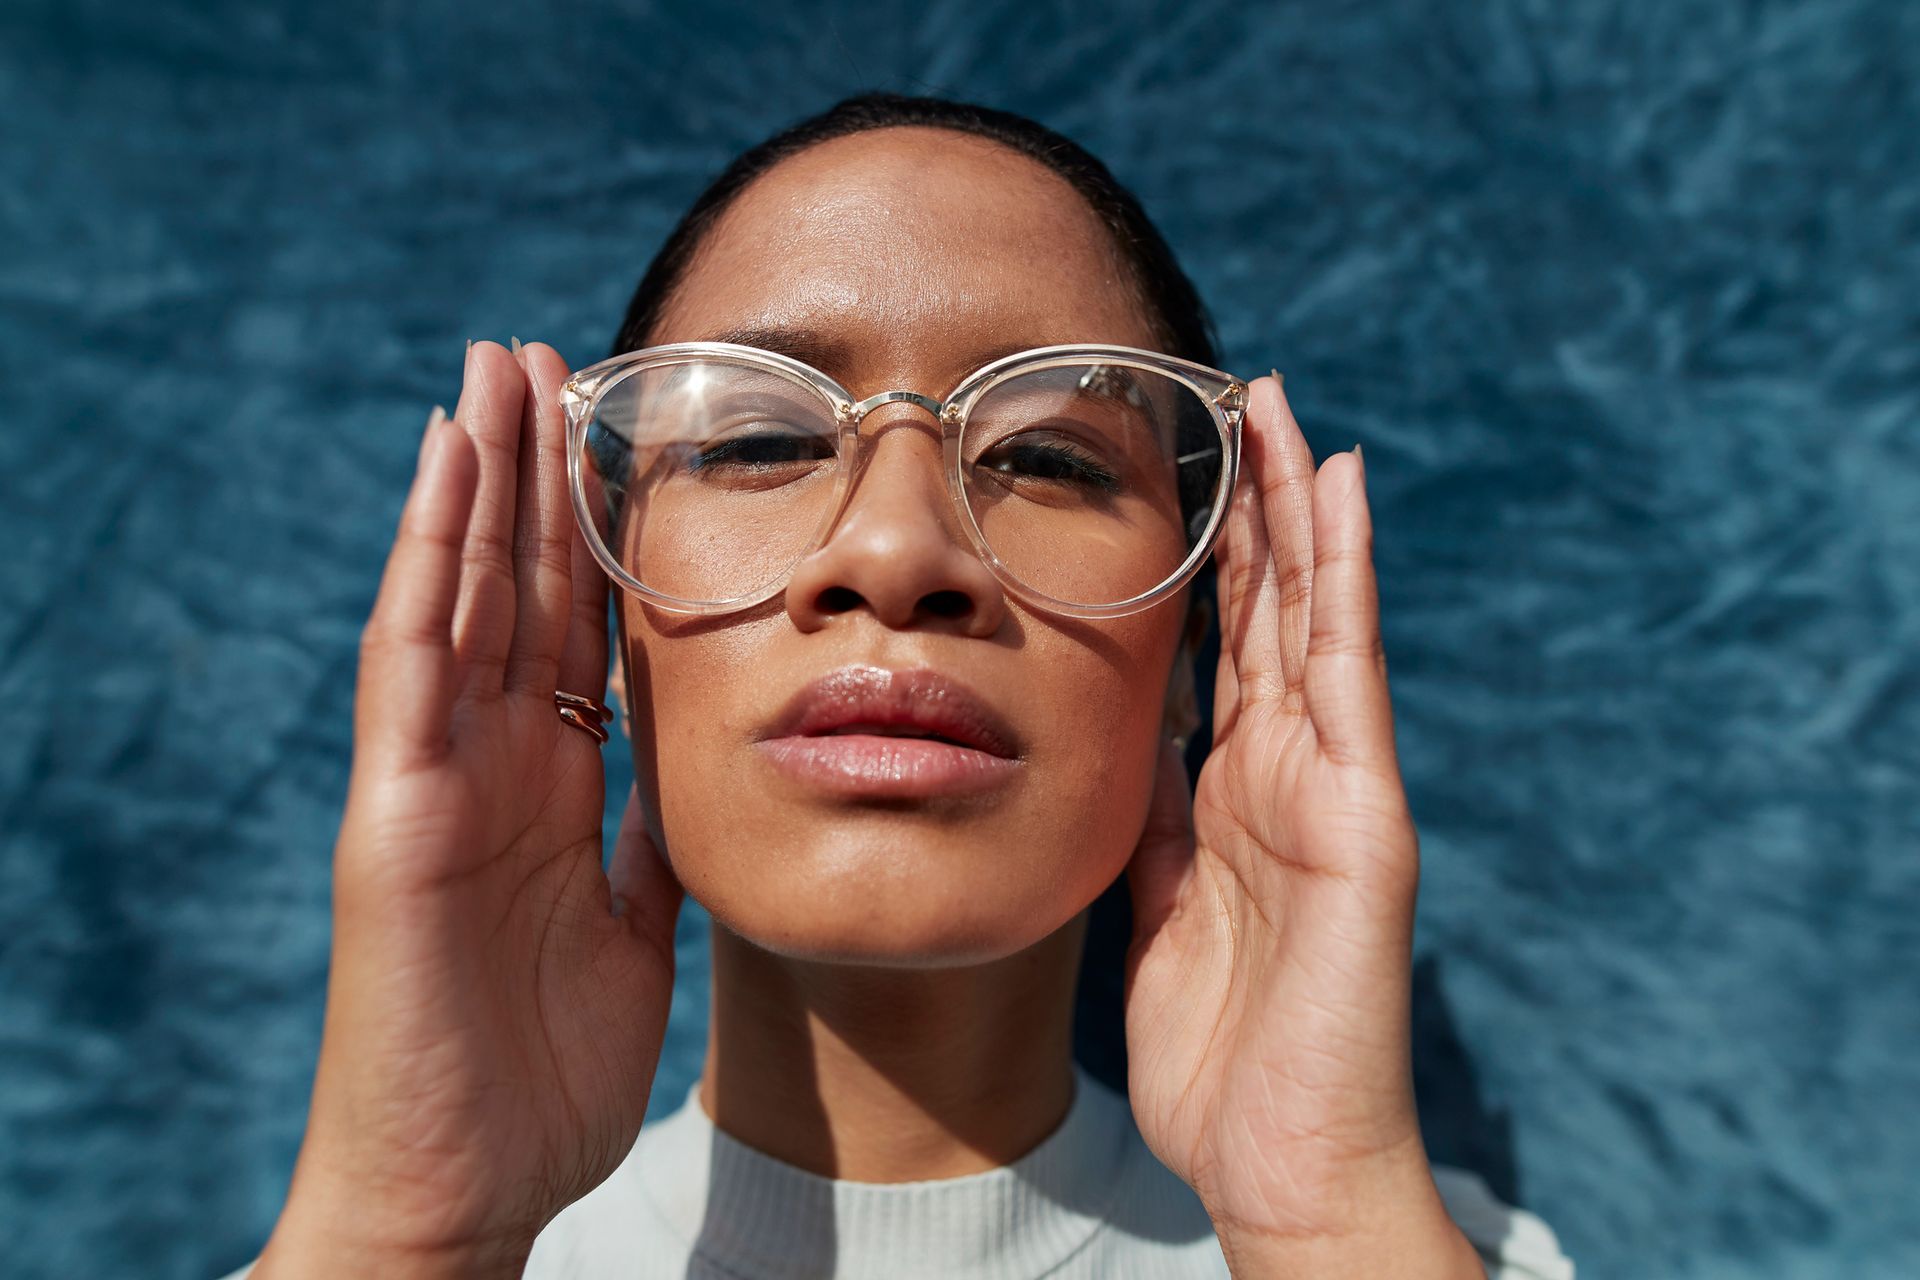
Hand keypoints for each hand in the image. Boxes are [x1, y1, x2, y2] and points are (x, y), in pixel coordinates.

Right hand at [256, 341, 683, 1277]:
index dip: (592, 532)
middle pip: (513, 587)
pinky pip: (412, 661)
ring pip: (459, 594)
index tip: (616, 437)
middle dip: (530, 472)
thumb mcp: (630, 930)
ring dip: (478, 479)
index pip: (572, 628)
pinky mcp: (395, 812)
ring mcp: (436, 778)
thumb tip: (691, 773)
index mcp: (549, 786)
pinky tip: (449, 468)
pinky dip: (429, 559)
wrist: (465, 1189)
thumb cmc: (538, 1075)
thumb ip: (647, 841)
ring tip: (495, 369)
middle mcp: (489, 762)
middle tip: (544, 357)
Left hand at [1123, 375, 1475, 1273]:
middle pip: (1271, 610)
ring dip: (1300, 508)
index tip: (1189, 468)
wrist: (1278, 1159)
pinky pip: (1345, 673)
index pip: (1224, 647)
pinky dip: (1342, 578)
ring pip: (1313, 616)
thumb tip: (1126, 741)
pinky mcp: (1364, 814)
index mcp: (1232, 793)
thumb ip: (1147, 821)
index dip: (1211, 557)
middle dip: (1258, 504)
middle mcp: (1288, 771)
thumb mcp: (1152, 909)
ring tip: (1287, 408)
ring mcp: (1332, 785)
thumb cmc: (1220, 1055)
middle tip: (1243, 394)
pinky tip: (1338, 491)